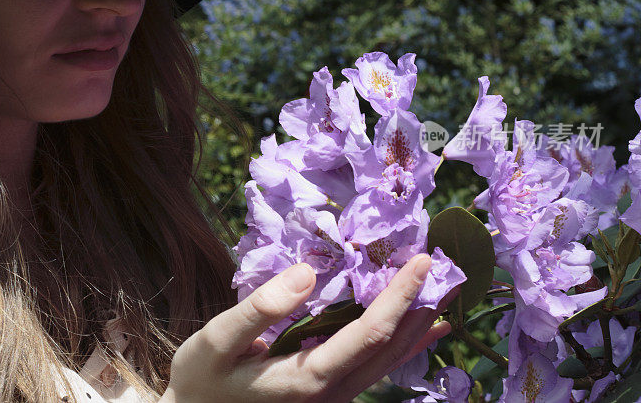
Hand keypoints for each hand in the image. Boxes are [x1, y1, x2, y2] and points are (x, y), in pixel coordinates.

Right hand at [160, 254, 458, 402]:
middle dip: (421, 308)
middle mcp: (330, 396)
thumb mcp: (217, 341)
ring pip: (387, 364)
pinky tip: (418, 330)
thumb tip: (308, 273)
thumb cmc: (202, 378)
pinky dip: (400, 344)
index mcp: (307, 380)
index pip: (369, 334)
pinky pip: (374, 369)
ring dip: (417, 328)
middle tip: (447, 270)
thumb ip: (261, 308)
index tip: (421, 261)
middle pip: (390, 350)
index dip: (399, 297)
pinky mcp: (328, 396)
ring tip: (445, 298)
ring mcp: (332, 400)